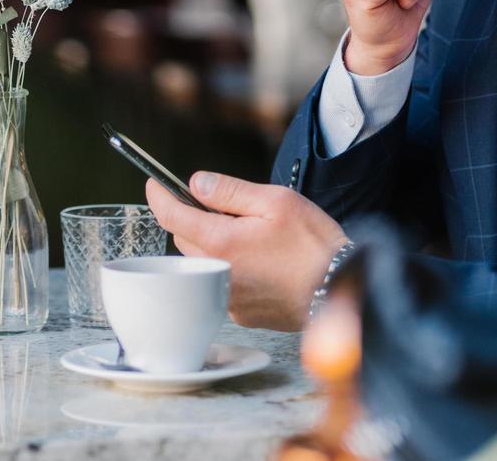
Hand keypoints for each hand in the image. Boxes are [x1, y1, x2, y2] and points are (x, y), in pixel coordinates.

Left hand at [145, 173, 347, 330]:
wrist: (342, 289)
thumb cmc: (313, 244)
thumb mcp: (274, 201)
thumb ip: (229, 191)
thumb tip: (195, 183)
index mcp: (221, 242)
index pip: (172, 216)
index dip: (159, 196)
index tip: (154, 184)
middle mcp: (217, 274)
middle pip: (184, 240)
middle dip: (194, 221)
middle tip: (228, 210)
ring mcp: (227, 297)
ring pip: (201, 263)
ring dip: (212, 246)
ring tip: (250, 236)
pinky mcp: (242, 313)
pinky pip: (220, 283)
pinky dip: (229, 268)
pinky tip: (259, 262)